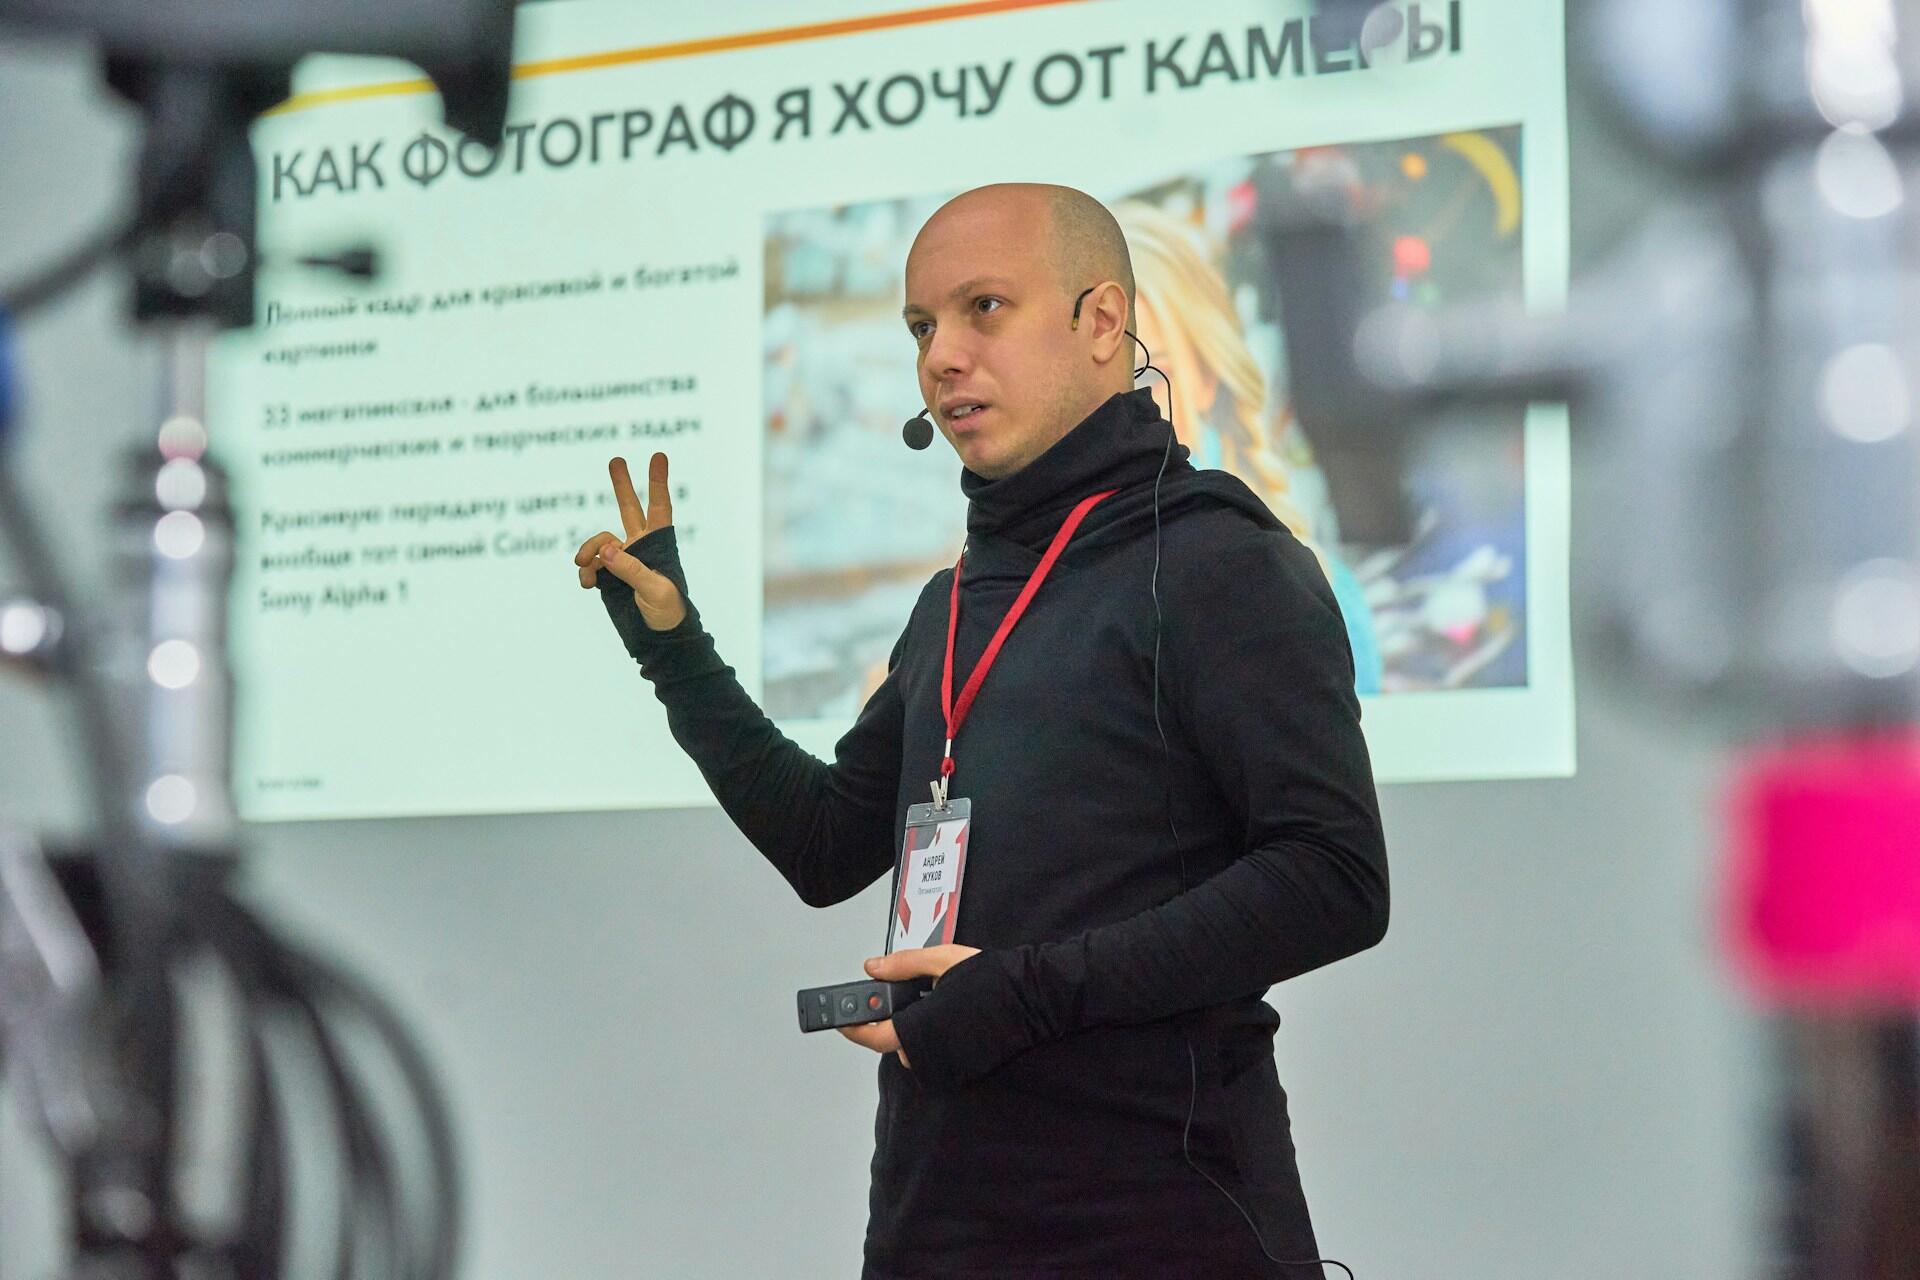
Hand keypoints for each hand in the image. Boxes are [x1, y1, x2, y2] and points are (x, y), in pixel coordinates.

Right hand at [573, 453, 686, 630]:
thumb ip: (632, 569)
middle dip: (622, 485)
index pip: (659, 507)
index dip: (657, 482)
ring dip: (588, 549)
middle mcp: (639, 546)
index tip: (658, 455)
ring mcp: (622, 560)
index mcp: (659, 544)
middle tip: (616, 459)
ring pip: (600, 542)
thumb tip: (606, 550)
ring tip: (583, 565)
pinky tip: (586, 582)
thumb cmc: (669, 612)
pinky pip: (590, 566)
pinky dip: (585, 571)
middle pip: (629, 508)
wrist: (657, 638)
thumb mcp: (656, 590)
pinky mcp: (608, 577)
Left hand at [836, 944, 980, 1068]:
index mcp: (918, 1028)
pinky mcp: (964, 1068)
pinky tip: (953, 1016)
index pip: (873, 1036)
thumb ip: (901, 964)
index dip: (853, 1028)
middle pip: (896, 1044)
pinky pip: (938, 1056)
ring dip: (918, 1032)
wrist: (1034, 998)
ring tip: (936, 1002)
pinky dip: (937, 1039)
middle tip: (906, 998)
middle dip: (896, 1023)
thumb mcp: (941, 960)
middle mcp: (929, 1053)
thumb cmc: (991, 979)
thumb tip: (872, 967)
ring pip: (918, 1051)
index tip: (841, 1021)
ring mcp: (948, 1064)